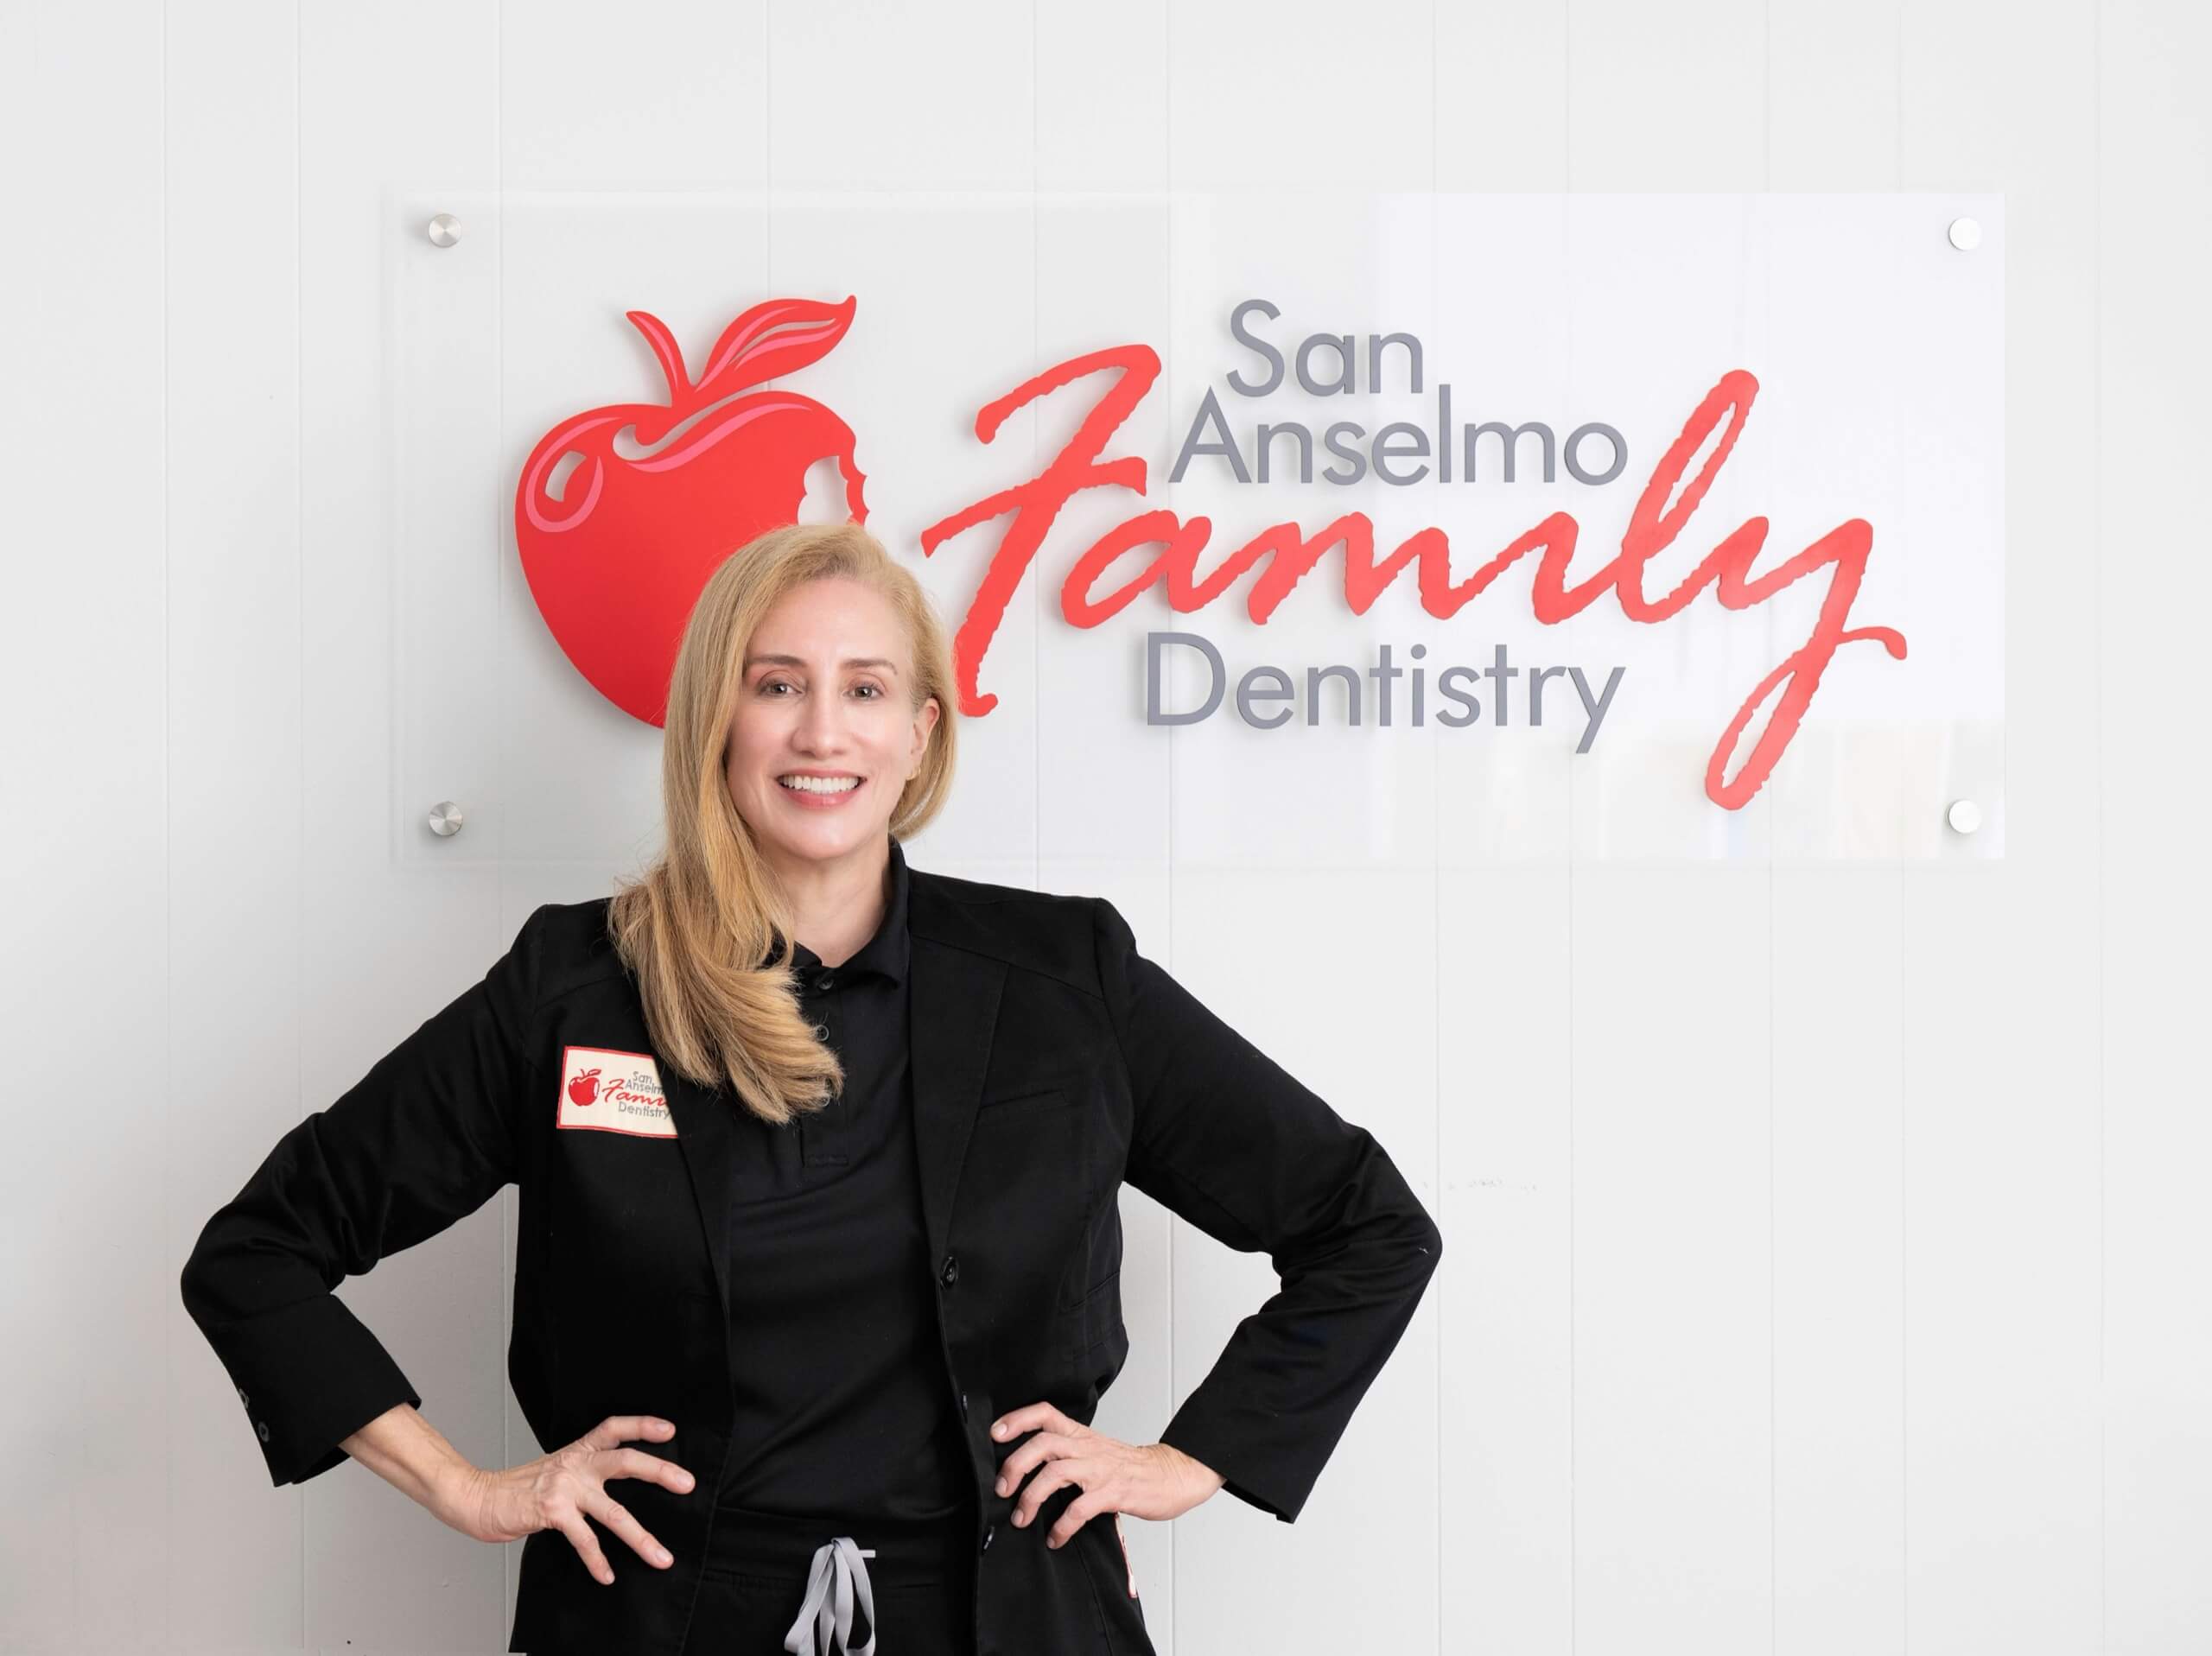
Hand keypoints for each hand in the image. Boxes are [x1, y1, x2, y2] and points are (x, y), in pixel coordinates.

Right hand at [446, 1414, 697, 1585]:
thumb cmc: (518, 1488)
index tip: (670, 1430)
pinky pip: (584, 1539)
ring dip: (640, 1537)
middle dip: (660, 1472)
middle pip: (626, 1461)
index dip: (642, 1425)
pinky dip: (597, 1560)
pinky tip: (607, 1575)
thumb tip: (613, 1482)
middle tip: (688, 1483)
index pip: (613, 1428)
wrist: (478, 1497)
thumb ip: (583, 1473)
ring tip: (661, 1556)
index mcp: (578, 1451)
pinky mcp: (553, 1512)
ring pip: (614, 1511)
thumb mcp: (556, 1469)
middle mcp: (575, 1465)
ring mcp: (565, 1488)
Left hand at [989, 1401, 1225, 1548]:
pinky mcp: (1113, 1493)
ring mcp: (1100, 1469)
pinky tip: (1055, 1538)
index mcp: (1081, 1435)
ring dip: (1031, 1497)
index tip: (994, 1434)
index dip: (1017, 1419)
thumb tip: (1025, 1470)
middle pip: (1042, 1443)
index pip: (1045, 1413)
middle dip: (1015, 1465)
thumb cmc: (1128, 1466)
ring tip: (1021, 1519)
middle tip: (1002, 1490)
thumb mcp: (1094, 1449)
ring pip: (1055, 1472)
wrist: (1171, 1475)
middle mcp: (1087, 1447)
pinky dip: (1062, 1526)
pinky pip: (1080, 1509)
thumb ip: (1066, 1452)